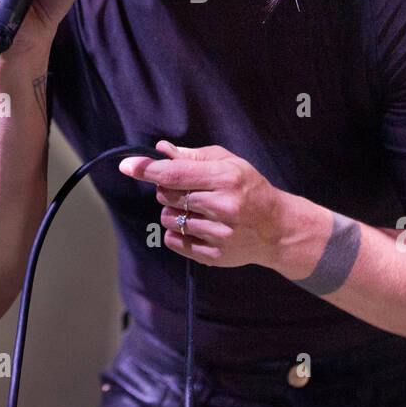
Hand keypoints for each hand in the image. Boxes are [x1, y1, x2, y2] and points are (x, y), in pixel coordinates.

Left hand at [117, 140, 289, 268]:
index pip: (176, 174)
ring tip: (193, 209)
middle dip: (166, 189)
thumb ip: (194, 156)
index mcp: (226, 178)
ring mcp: (219, 234)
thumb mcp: (230, 163)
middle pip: (168, 195)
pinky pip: (174, 242)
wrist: (278, 228)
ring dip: (172, 211)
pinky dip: (176, 232)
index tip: (127, 166)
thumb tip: (162, 150)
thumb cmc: (251, 189)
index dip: (148, 169)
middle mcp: (223, 206)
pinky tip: (194, 226)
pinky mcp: (214, 256)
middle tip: (186, 189)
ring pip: (168, 219)